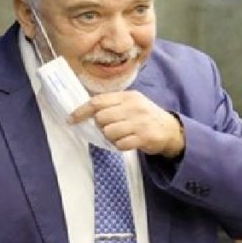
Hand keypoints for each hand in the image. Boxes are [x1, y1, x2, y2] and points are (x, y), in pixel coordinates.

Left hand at [69, 90, 184, 156]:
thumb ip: (112, 105)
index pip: (97, 101)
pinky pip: (120, 144)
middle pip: (101, 118)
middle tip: (110, 128)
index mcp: (127, 96)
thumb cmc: (145, 116)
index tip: (71, 119)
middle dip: (100, 126)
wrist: (170, 130)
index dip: (81, 111)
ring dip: (110, 137)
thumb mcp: (132, 104)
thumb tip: (87, 112)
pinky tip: (127, 142)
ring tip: (120, 136)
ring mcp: (139, 122)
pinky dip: (119, 146)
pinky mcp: (144, 137)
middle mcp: (133, 107)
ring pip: (109, 132)